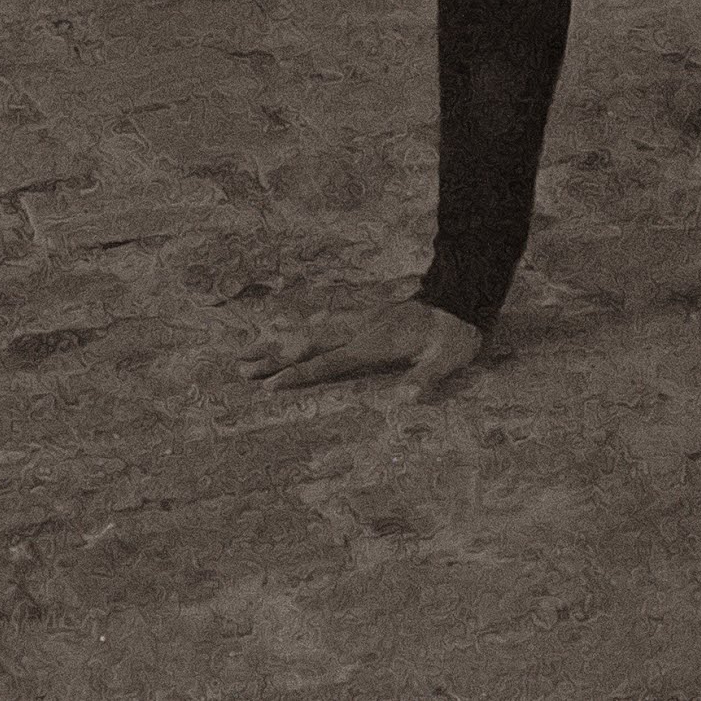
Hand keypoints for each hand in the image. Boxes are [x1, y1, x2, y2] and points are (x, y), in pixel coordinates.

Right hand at [245, 296, 488, 399]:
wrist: (461, 300)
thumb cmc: (454, 336)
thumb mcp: (448, 359)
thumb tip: (408, 400)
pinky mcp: (365, 316)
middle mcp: (360, 328)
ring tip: (248, 348)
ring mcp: (361, 319)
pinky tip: (285, 329)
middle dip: (274, 356)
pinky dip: (299, 328)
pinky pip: (324, 323)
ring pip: (311, 330)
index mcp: (375, 342)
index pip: (329, 362)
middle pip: (308, 343)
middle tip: (240, 367)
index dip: (300, 375)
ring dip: (279, 340)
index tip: (270, 386)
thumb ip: (428, 378)